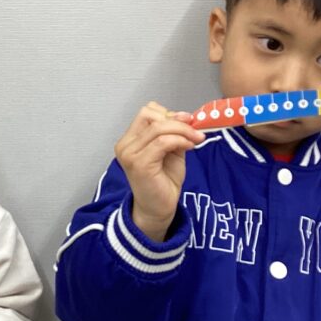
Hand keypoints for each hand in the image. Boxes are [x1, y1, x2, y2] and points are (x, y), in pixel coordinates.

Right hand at [115, 102, 204, 241]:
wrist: (158, 208)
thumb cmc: (163, 181)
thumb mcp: (170, 150)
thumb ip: (173, 133)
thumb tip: (186, 117)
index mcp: (130, 139)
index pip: (146, 112)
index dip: (169, 113)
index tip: (188, 122)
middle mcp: (125, 145)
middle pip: (150, 115)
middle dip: (177, 120)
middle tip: (195, 131)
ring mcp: (130, 154)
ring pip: (158, 128)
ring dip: (182, 131)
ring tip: (196, 140)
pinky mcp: (139, 164)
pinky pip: (162, 143)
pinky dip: (179, 141)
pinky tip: (189, 147)